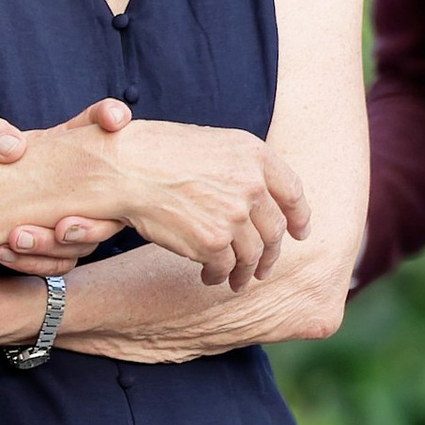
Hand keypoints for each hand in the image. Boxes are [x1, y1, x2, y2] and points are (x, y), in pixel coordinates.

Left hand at [0, 107, 125, 269]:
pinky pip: (64, 261)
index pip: (103, 119)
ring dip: (56, 242)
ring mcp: (77, 215)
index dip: (113, 114)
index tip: (112, 120)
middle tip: (61, 226)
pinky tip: (5, 252)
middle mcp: (81, 180)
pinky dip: (38, 261)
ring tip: (16, 238)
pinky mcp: (61, 247)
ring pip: (90, 237)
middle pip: (112, 194)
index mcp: (68, 145)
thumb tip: (13, 148)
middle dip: (94, 217)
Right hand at [85, 113, 308, 288]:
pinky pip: (225, 267)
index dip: (299, 216)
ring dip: (246, 272)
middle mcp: (252, 184)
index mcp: (255, 154)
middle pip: (274, 229)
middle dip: (271, 253)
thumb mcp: (212, 144)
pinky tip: (211, 277)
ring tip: (237, 280)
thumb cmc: (157, 152)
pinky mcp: (213, 242)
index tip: (299, 233)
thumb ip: (242, 167)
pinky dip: (220, 276)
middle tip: (264, 267)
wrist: (124, 169)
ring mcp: (234, 214)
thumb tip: (260, 196)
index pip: (293, 191)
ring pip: (252, 254)